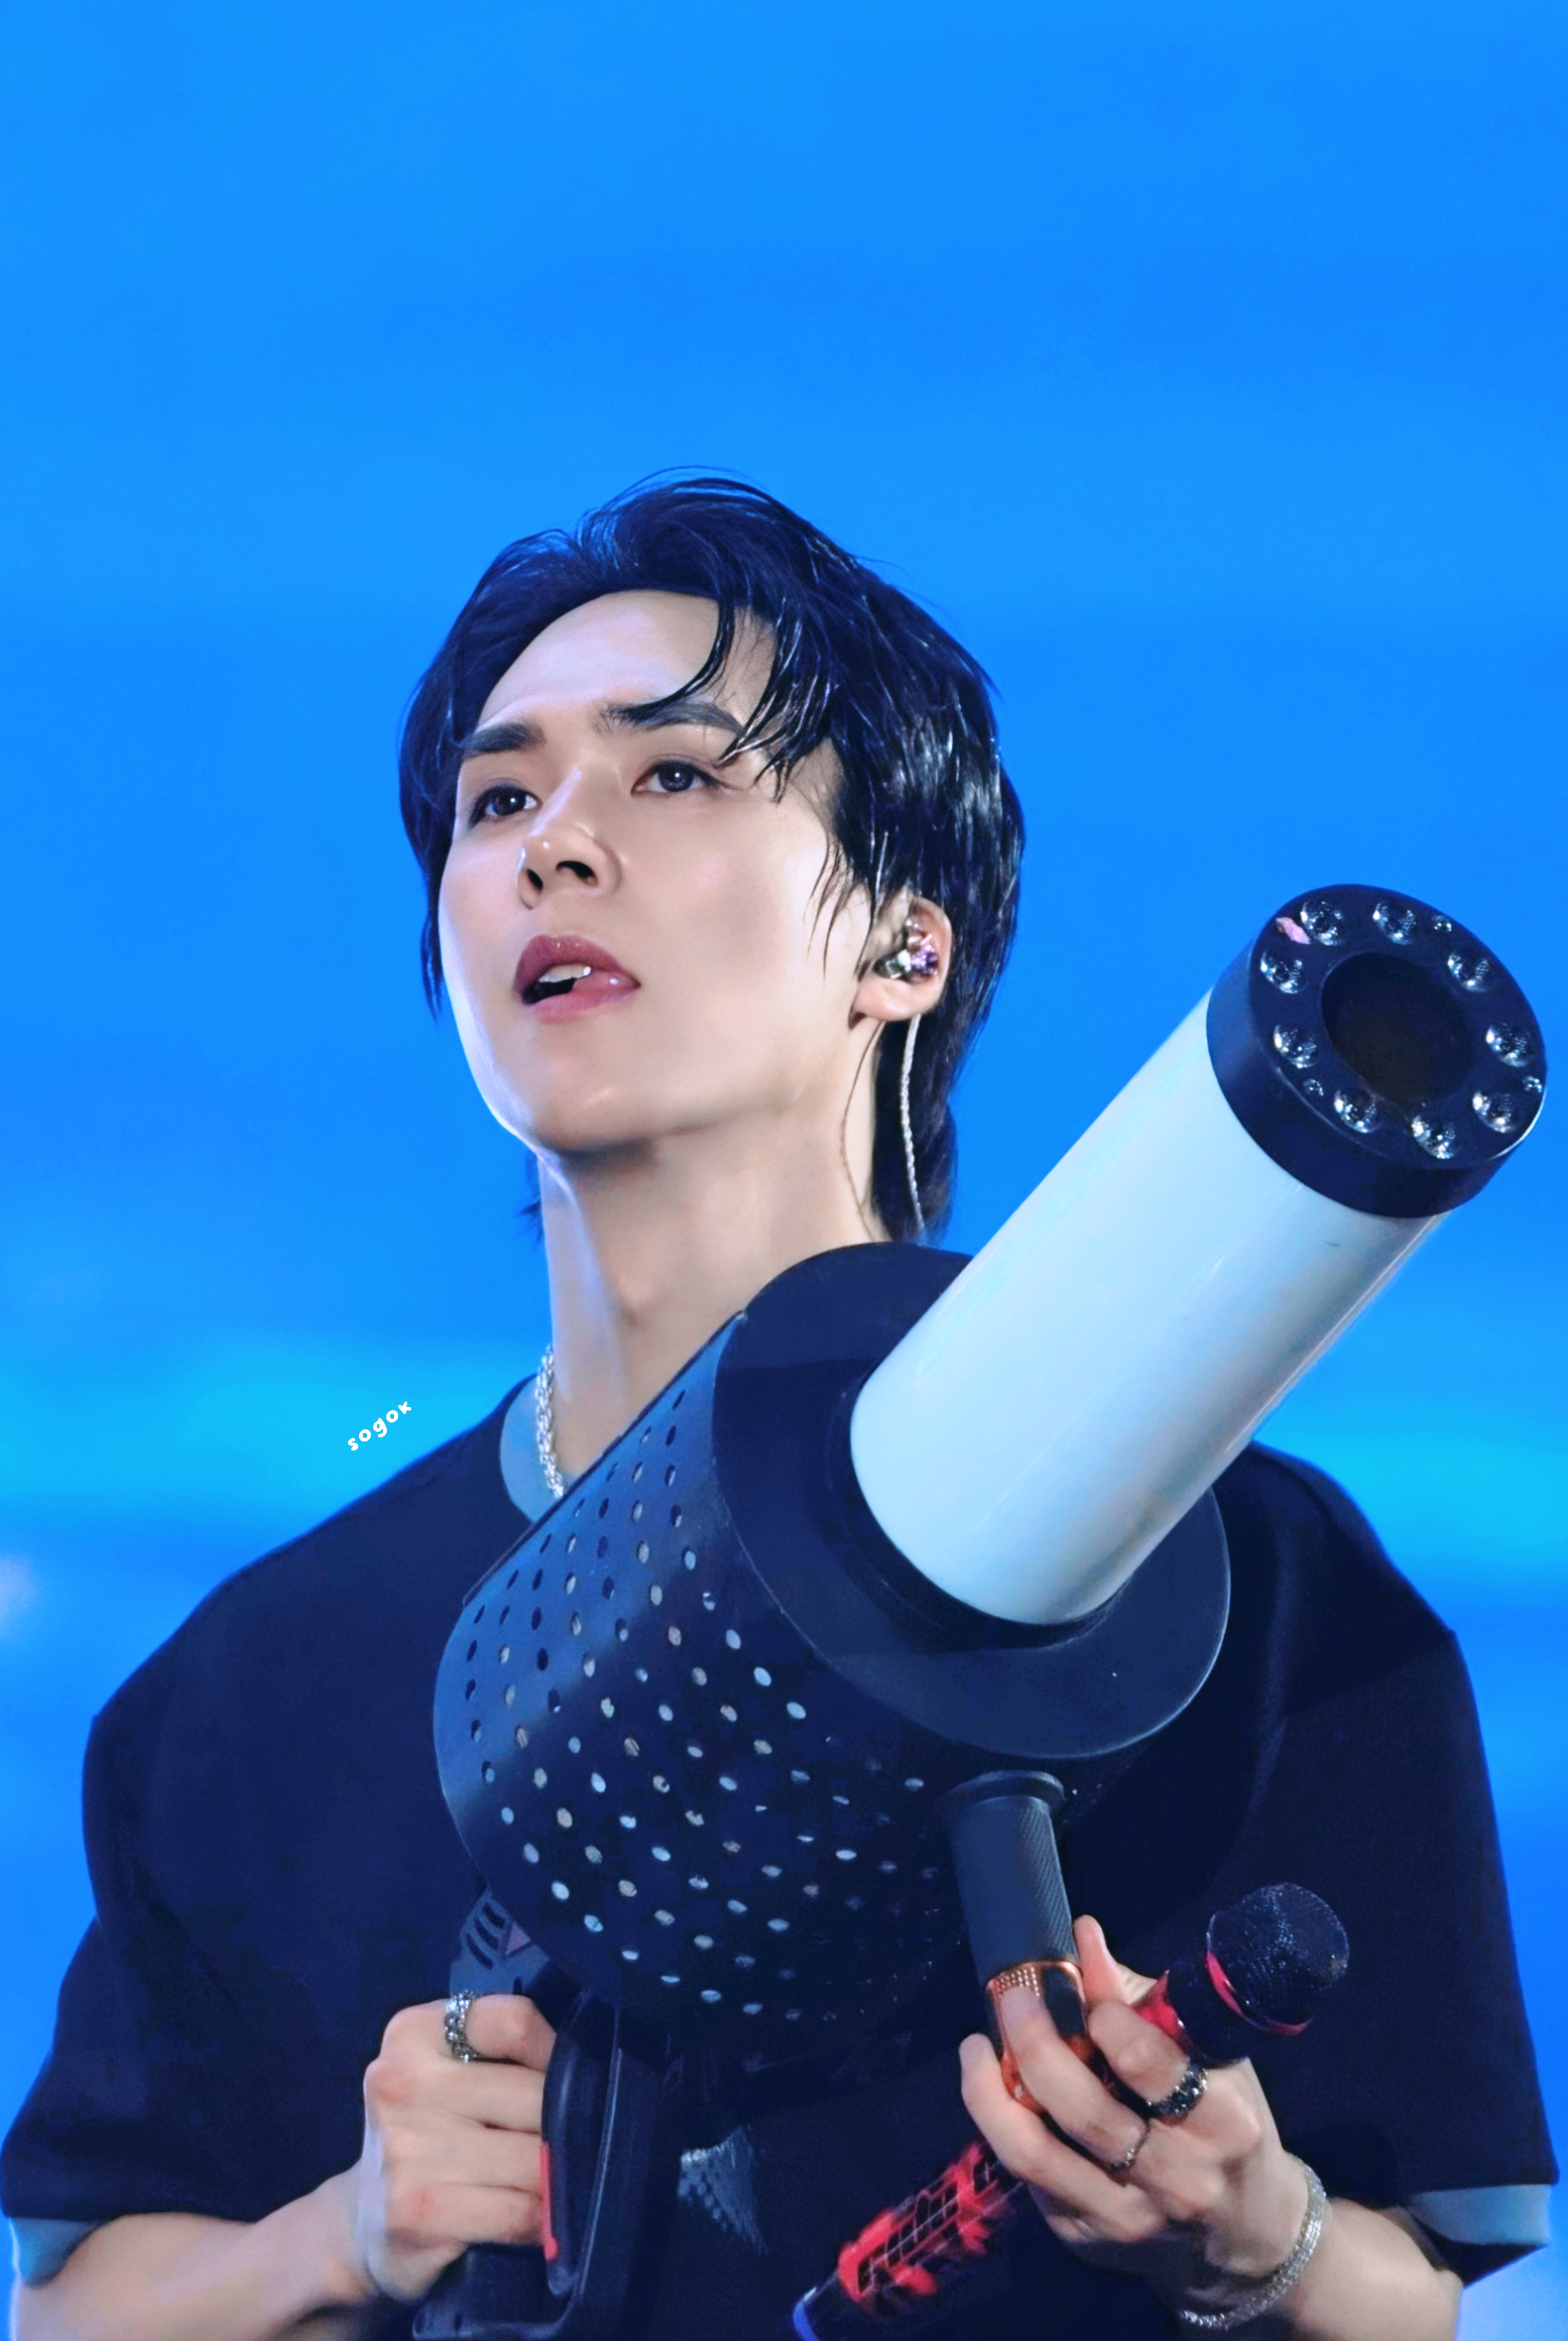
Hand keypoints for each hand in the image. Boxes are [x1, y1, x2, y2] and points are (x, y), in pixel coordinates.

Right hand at [351, 1993, 556, 2301]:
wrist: (361, 2222)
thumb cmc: (426, 2132)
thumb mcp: (449, 2071)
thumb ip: (503, 2054)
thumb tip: (587, 2070)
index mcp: (414, 2032)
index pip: (514, 2021)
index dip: (554, 2051)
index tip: (563, 2077)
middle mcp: (402, 2082)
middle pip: (534, 2094)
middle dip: (564, 2125)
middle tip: (566, 2142)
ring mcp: (406, 2149)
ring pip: (533, 2158)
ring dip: (555, 2177)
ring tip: (551, 2181)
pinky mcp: (416, 2211)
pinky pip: (517, 2211)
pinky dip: (540, 2218)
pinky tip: (535, 2219)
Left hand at [959, 1917, 1309, 2306]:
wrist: (1247, 2237)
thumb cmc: (1226, 2126)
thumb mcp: (1212, 2061)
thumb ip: (1143, 2001)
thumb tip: (1083, 1936)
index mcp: (1223, 2123)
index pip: (1150, 2064)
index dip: (1105, 2014)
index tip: (1081, 1978)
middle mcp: (1177, 2180)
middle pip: (1085, 2111)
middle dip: (1035, 2045)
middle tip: (1011, 1999)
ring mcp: (1129, 2219)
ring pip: (1036, 2156)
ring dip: (990, 2094)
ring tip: (975, 2049)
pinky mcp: (1089, 2241)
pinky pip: (1031, 2180)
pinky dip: (1007, 2129)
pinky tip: (1003, 2097)